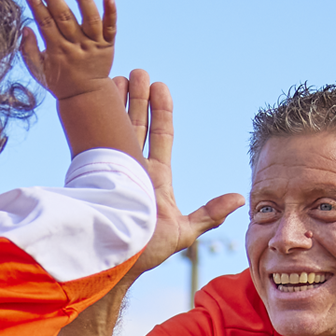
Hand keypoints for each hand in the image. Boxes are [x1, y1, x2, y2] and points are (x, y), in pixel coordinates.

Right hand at [18, 0, 117, 100]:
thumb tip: (26, 27)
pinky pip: (111, 27)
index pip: (46, 24)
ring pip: (90, 19)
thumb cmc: (59, 81)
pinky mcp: (108, 45)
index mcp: (58, 51)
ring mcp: (94, 45)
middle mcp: (76, 46)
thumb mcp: (38, 70)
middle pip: (65, 18)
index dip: (37, 7)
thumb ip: (28, 50)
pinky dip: (110, 12)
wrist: (86, 96)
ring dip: (83, 1)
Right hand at [94, 71, 238, 283]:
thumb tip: (240, 199)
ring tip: (119, 76)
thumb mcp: (186, 231)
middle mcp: (135, 170)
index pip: (161, 136)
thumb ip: (210, 213)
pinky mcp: (95, 174)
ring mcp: (114, 170)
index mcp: (156, 177)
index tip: (161, 86)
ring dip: (119, 103)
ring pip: (118, 129)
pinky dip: (98, 121)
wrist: (114, 264)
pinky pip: (97, 142)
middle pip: (138, 125)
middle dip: (138, 98)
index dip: (161, 111)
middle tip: (140, 72)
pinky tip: (95, 101)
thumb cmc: (147, 251)